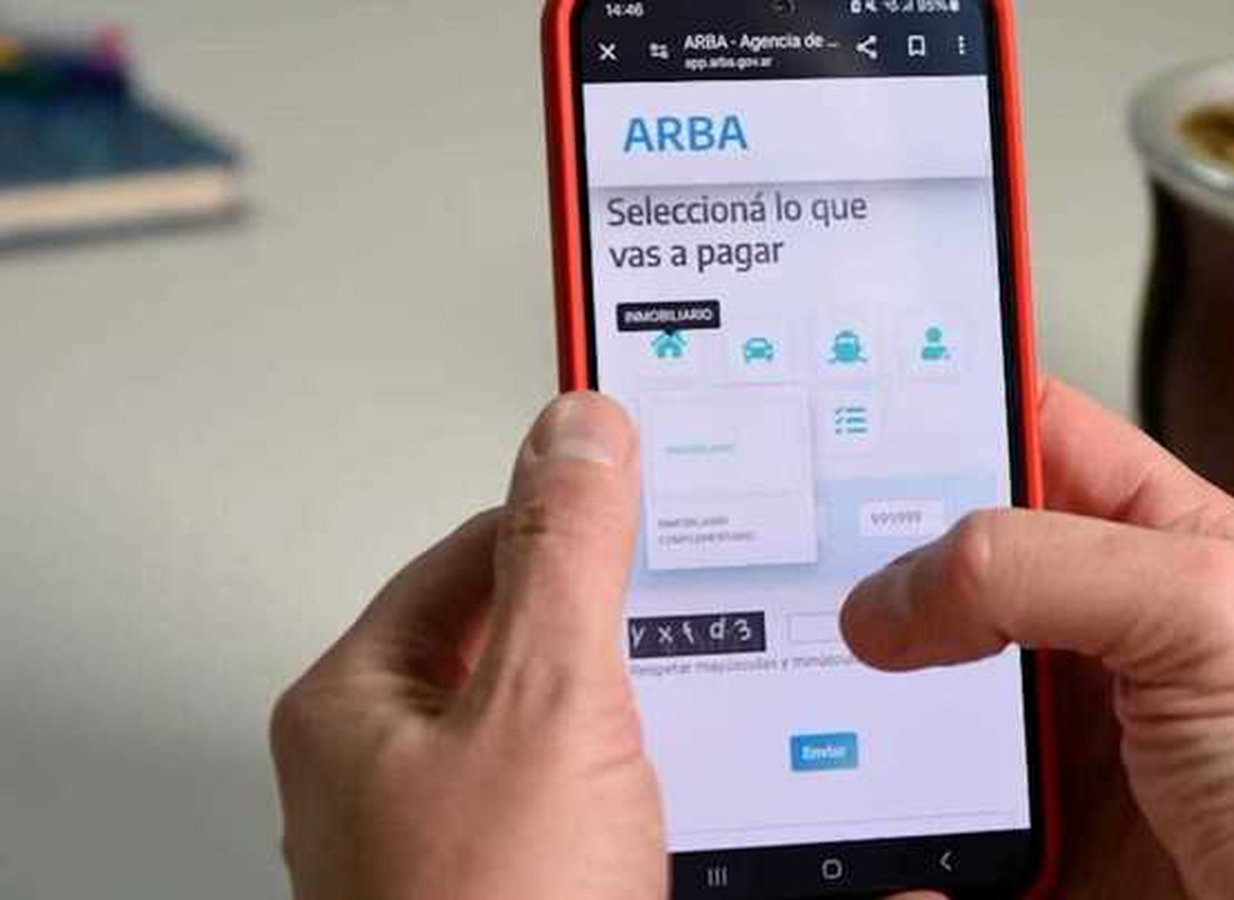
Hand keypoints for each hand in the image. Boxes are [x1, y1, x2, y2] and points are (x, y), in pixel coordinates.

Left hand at [270, 394, 664, 899]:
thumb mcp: (547, 701)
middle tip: (700, 612)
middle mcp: (396, 773)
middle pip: (526, 641)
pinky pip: (600, 805)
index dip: (569, 517)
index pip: (472, 552)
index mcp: (361, 705)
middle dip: (623, 625)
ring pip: (574, 729)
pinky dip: (659, 788)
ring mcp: (458, 841)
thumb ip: (566, 553)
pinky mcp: (526, 888)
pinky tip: (707, 798)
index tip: (649, 493)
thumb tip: (578, 428)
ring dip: (652, 712)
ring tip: (720, 711)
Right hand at [842, 378, 1233, 899]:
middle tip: (792, 569)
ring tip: (811, 703)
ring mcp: (1049, 732)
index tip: (833, 397)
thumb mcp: (1210, 613)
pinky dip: (888, 823)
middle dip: (864, 565)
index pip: (1020, 429)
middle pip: (938, 564)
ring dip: (858, 702)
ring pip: (908, 691)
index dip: (935, 403)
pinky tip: (881, 827)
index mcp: (1144, 534)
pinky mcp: (1022, 832)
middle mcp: (1085, 624)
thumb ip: (1046, 566)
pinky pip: (921, 809)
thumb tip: (895, 592)